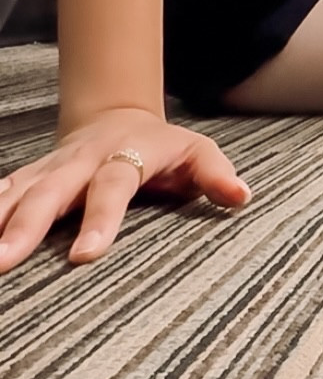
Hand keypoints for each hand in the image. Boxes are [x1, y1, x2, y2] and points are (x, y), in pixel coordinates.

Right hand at [0, 107, 250, 272]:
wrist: (119, 117)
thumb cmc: (163, 147)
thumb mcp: (196, 152)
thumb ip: (214, 174)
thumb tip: (241, 196)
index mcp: (124, 157)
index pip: (112, 187)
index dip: (100, 219)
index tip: (84, 255)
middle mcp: (80, 162)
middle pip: (50, 192)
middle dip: (24, 225)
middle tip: (2, 261)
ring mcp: (50, 169)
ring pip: (15, 191)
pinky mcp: (29, 177)